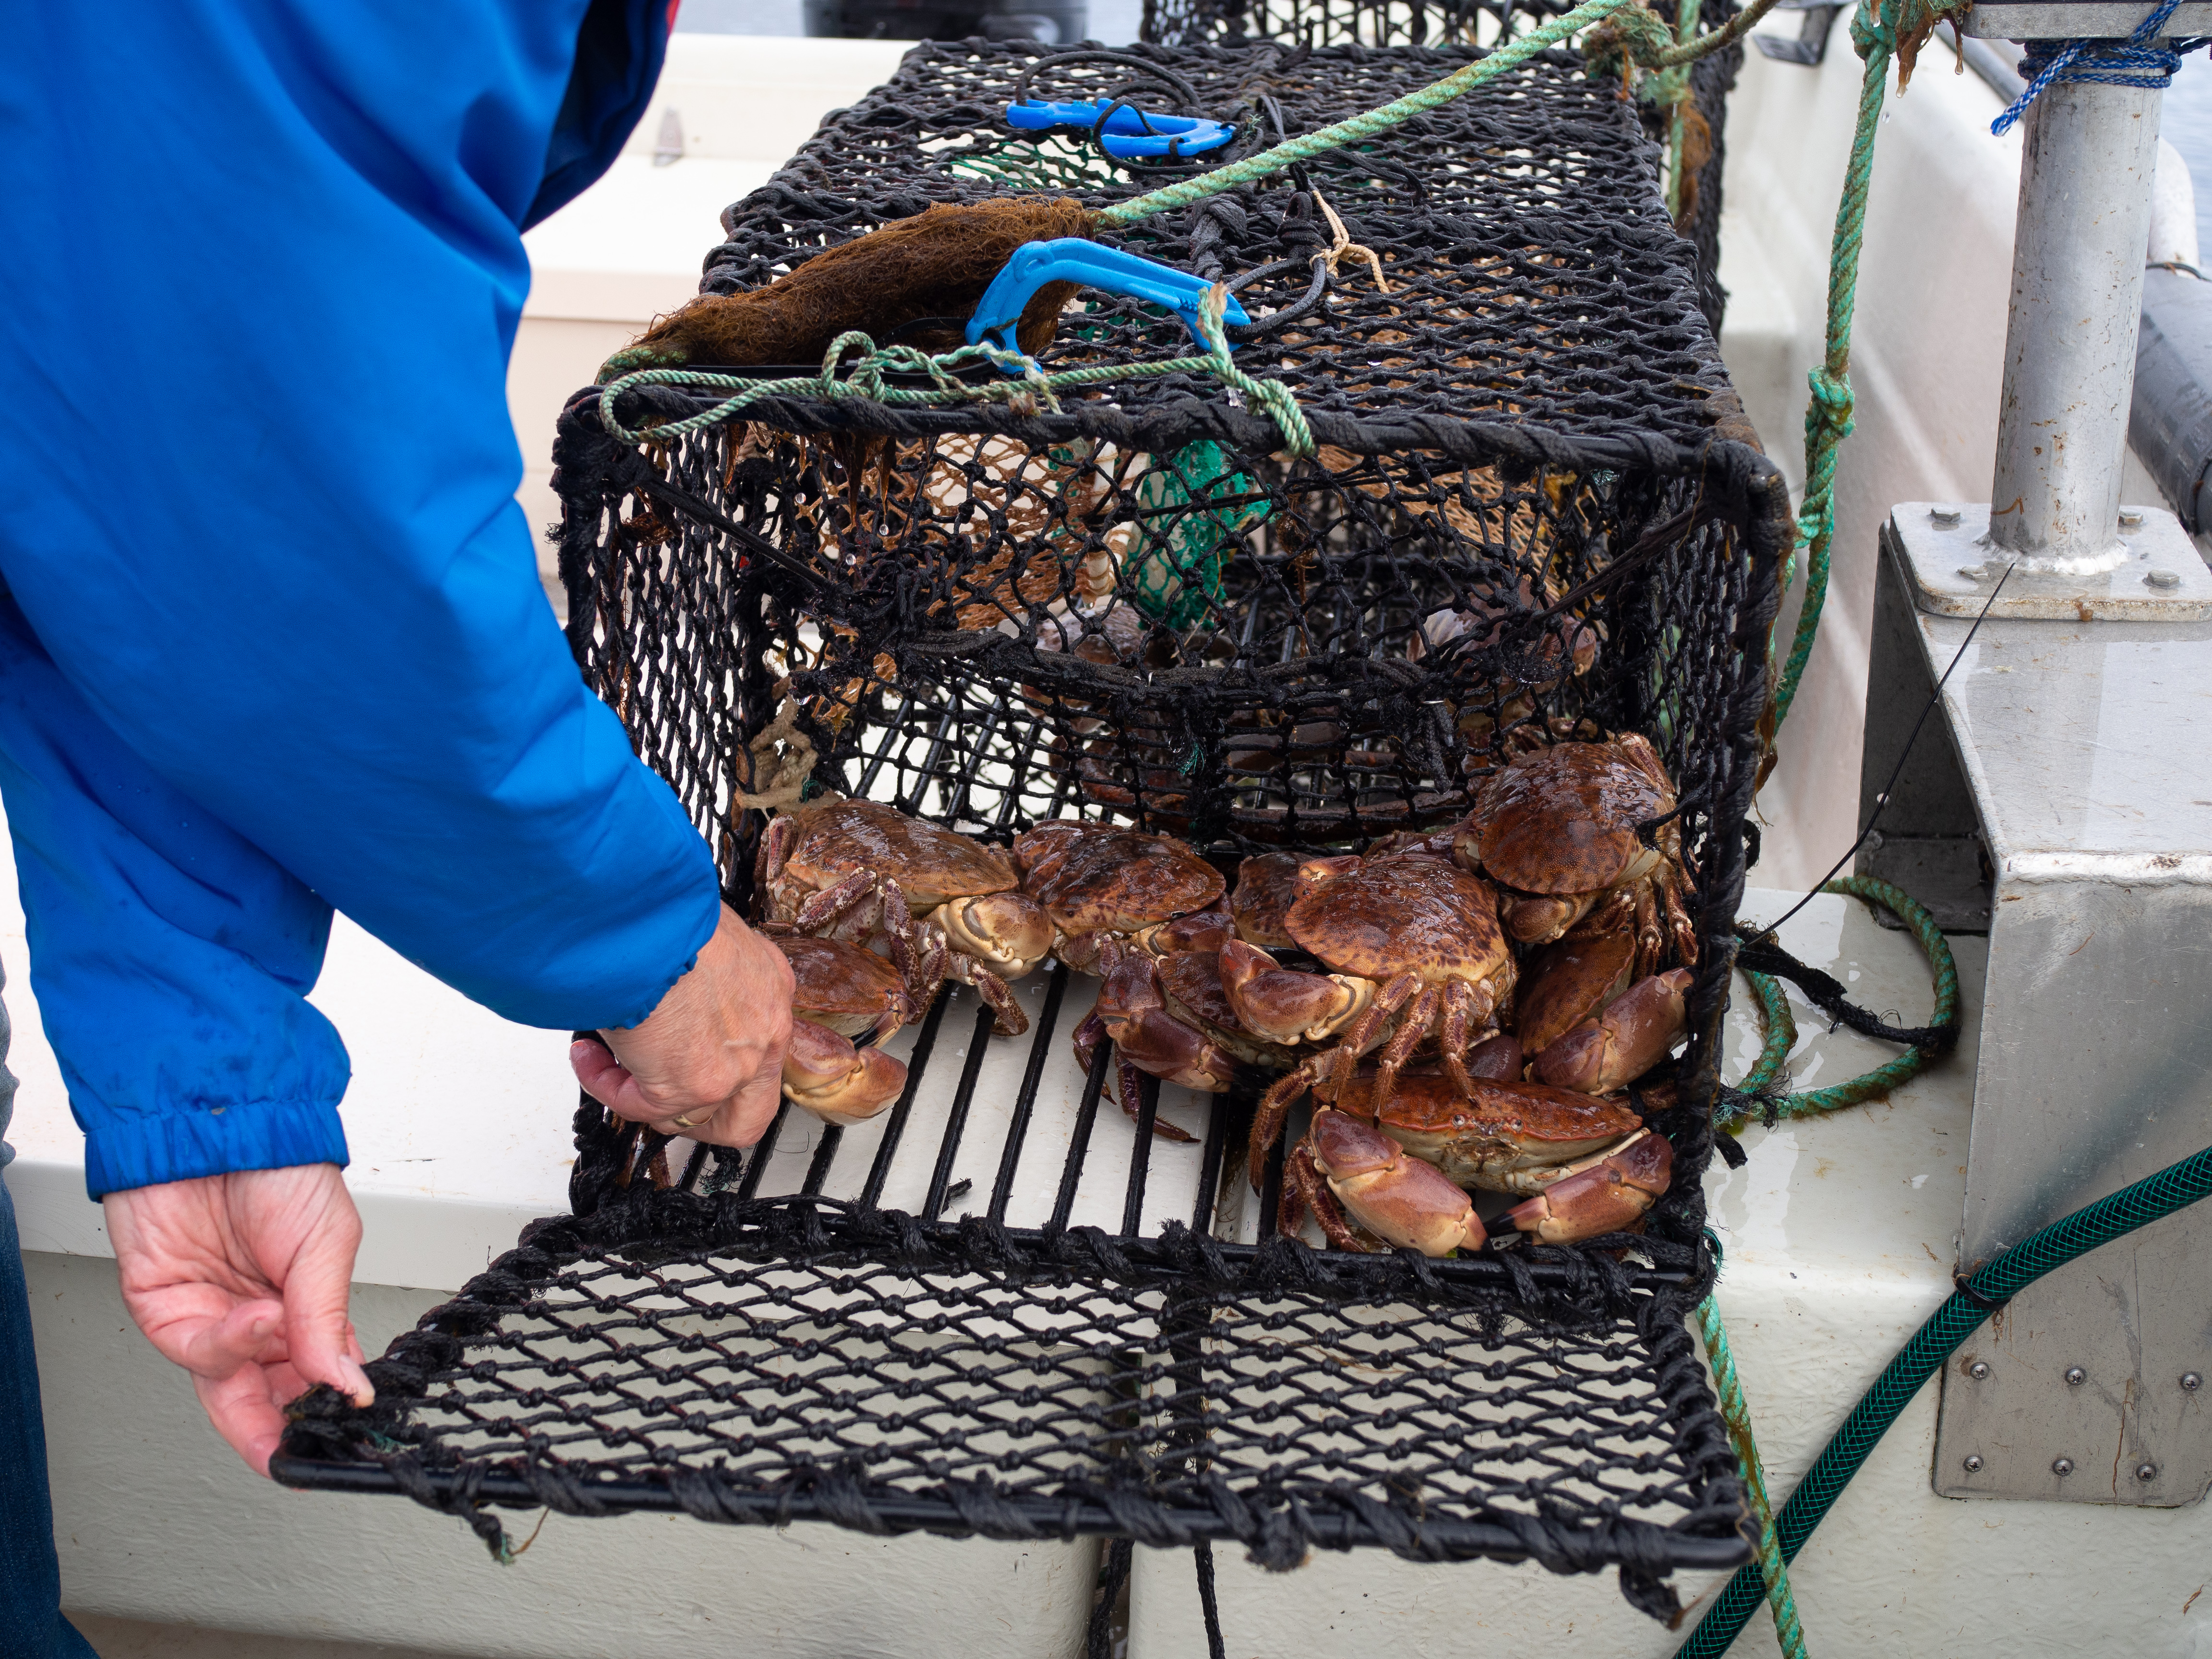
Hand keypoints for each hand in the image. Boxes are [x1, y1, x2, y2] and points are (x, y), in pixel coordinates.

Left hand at [104, 1163, 372, 1476]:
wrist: (221, 1123)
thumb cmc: (282, 1169)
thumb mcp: (329, 1244)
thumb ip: (328, 1319)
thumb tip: (345, 1382)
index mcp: (301, 1306)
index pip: (312, 1375)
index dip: (326, 1409)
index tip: (345, 1432)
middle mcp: (253, 1317)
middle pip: (259, 1396)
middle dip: (277, 1431)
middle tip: (297, 1455)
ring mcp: (206, 1314)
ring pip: (223, 1382)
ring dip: (256, 1370)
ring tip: (279, 1327)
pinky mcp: (161, 1305)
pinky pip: (191, 1349)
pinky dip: (226, 1343)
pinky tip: (255, 1315)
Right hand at [570, 902, 793, 1147]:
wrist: (646, 916)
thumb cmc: (662, 910)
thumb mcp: (693, 932)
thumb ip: (690, 968)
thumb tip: (659, 981)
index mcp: (768, 986)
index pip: (756, 1044)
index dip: (713, 1056)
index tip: (674, 1045)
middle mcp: (765, 1029)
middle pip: (750, 1106)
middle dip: (703, 1115)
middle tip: (660, 1096)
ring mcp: (736, 1063)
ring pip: (696, 1116)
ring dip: (644, 1092)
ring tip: (608, 1060)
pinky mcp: (695, 1084)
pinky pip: (644, 1107)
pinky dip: (608, 1088)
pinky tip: (588, 1056)